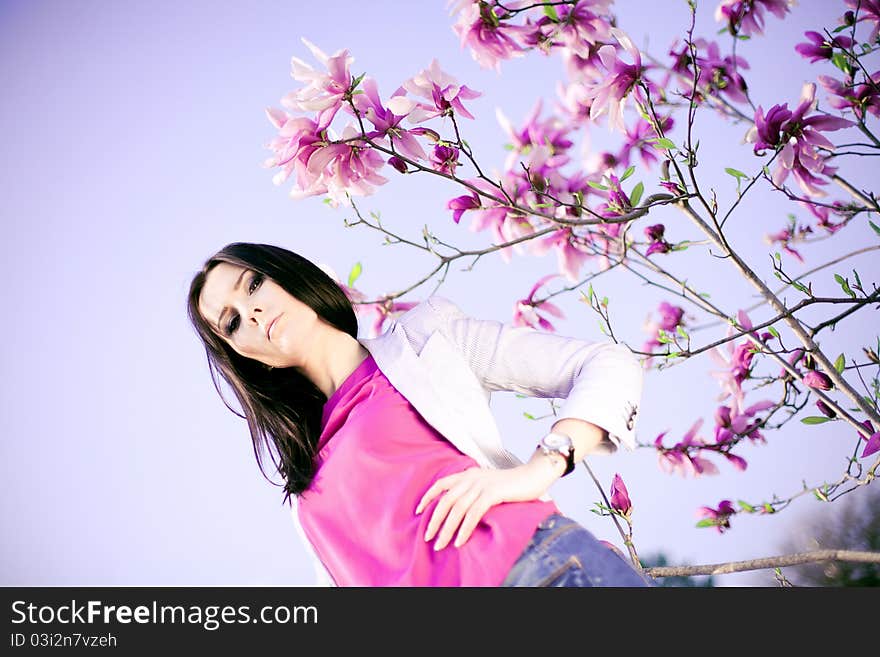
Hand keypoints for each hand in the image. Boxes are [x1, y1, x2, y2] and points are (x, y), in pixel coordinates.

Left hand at [414, 463, 552, 550]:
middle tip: (428, 537)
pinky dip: (465, 528)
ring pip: (457, 509)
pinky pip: (473, 513)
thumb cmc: (512, 483)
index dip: (428, 497)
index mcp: (468, 473)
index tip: (418, 511)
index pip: (441, 483)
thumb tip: (460, 508)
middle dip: (435, 520)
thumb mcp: (488, 482)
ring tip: (441, 544)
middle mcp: (472, 477)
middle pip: (446, 500)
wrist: (534, 475)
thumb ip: (474, 489)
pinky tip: (460, 541)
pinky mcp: (493, 493)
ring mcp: (482, 484)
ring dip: (447, 529)